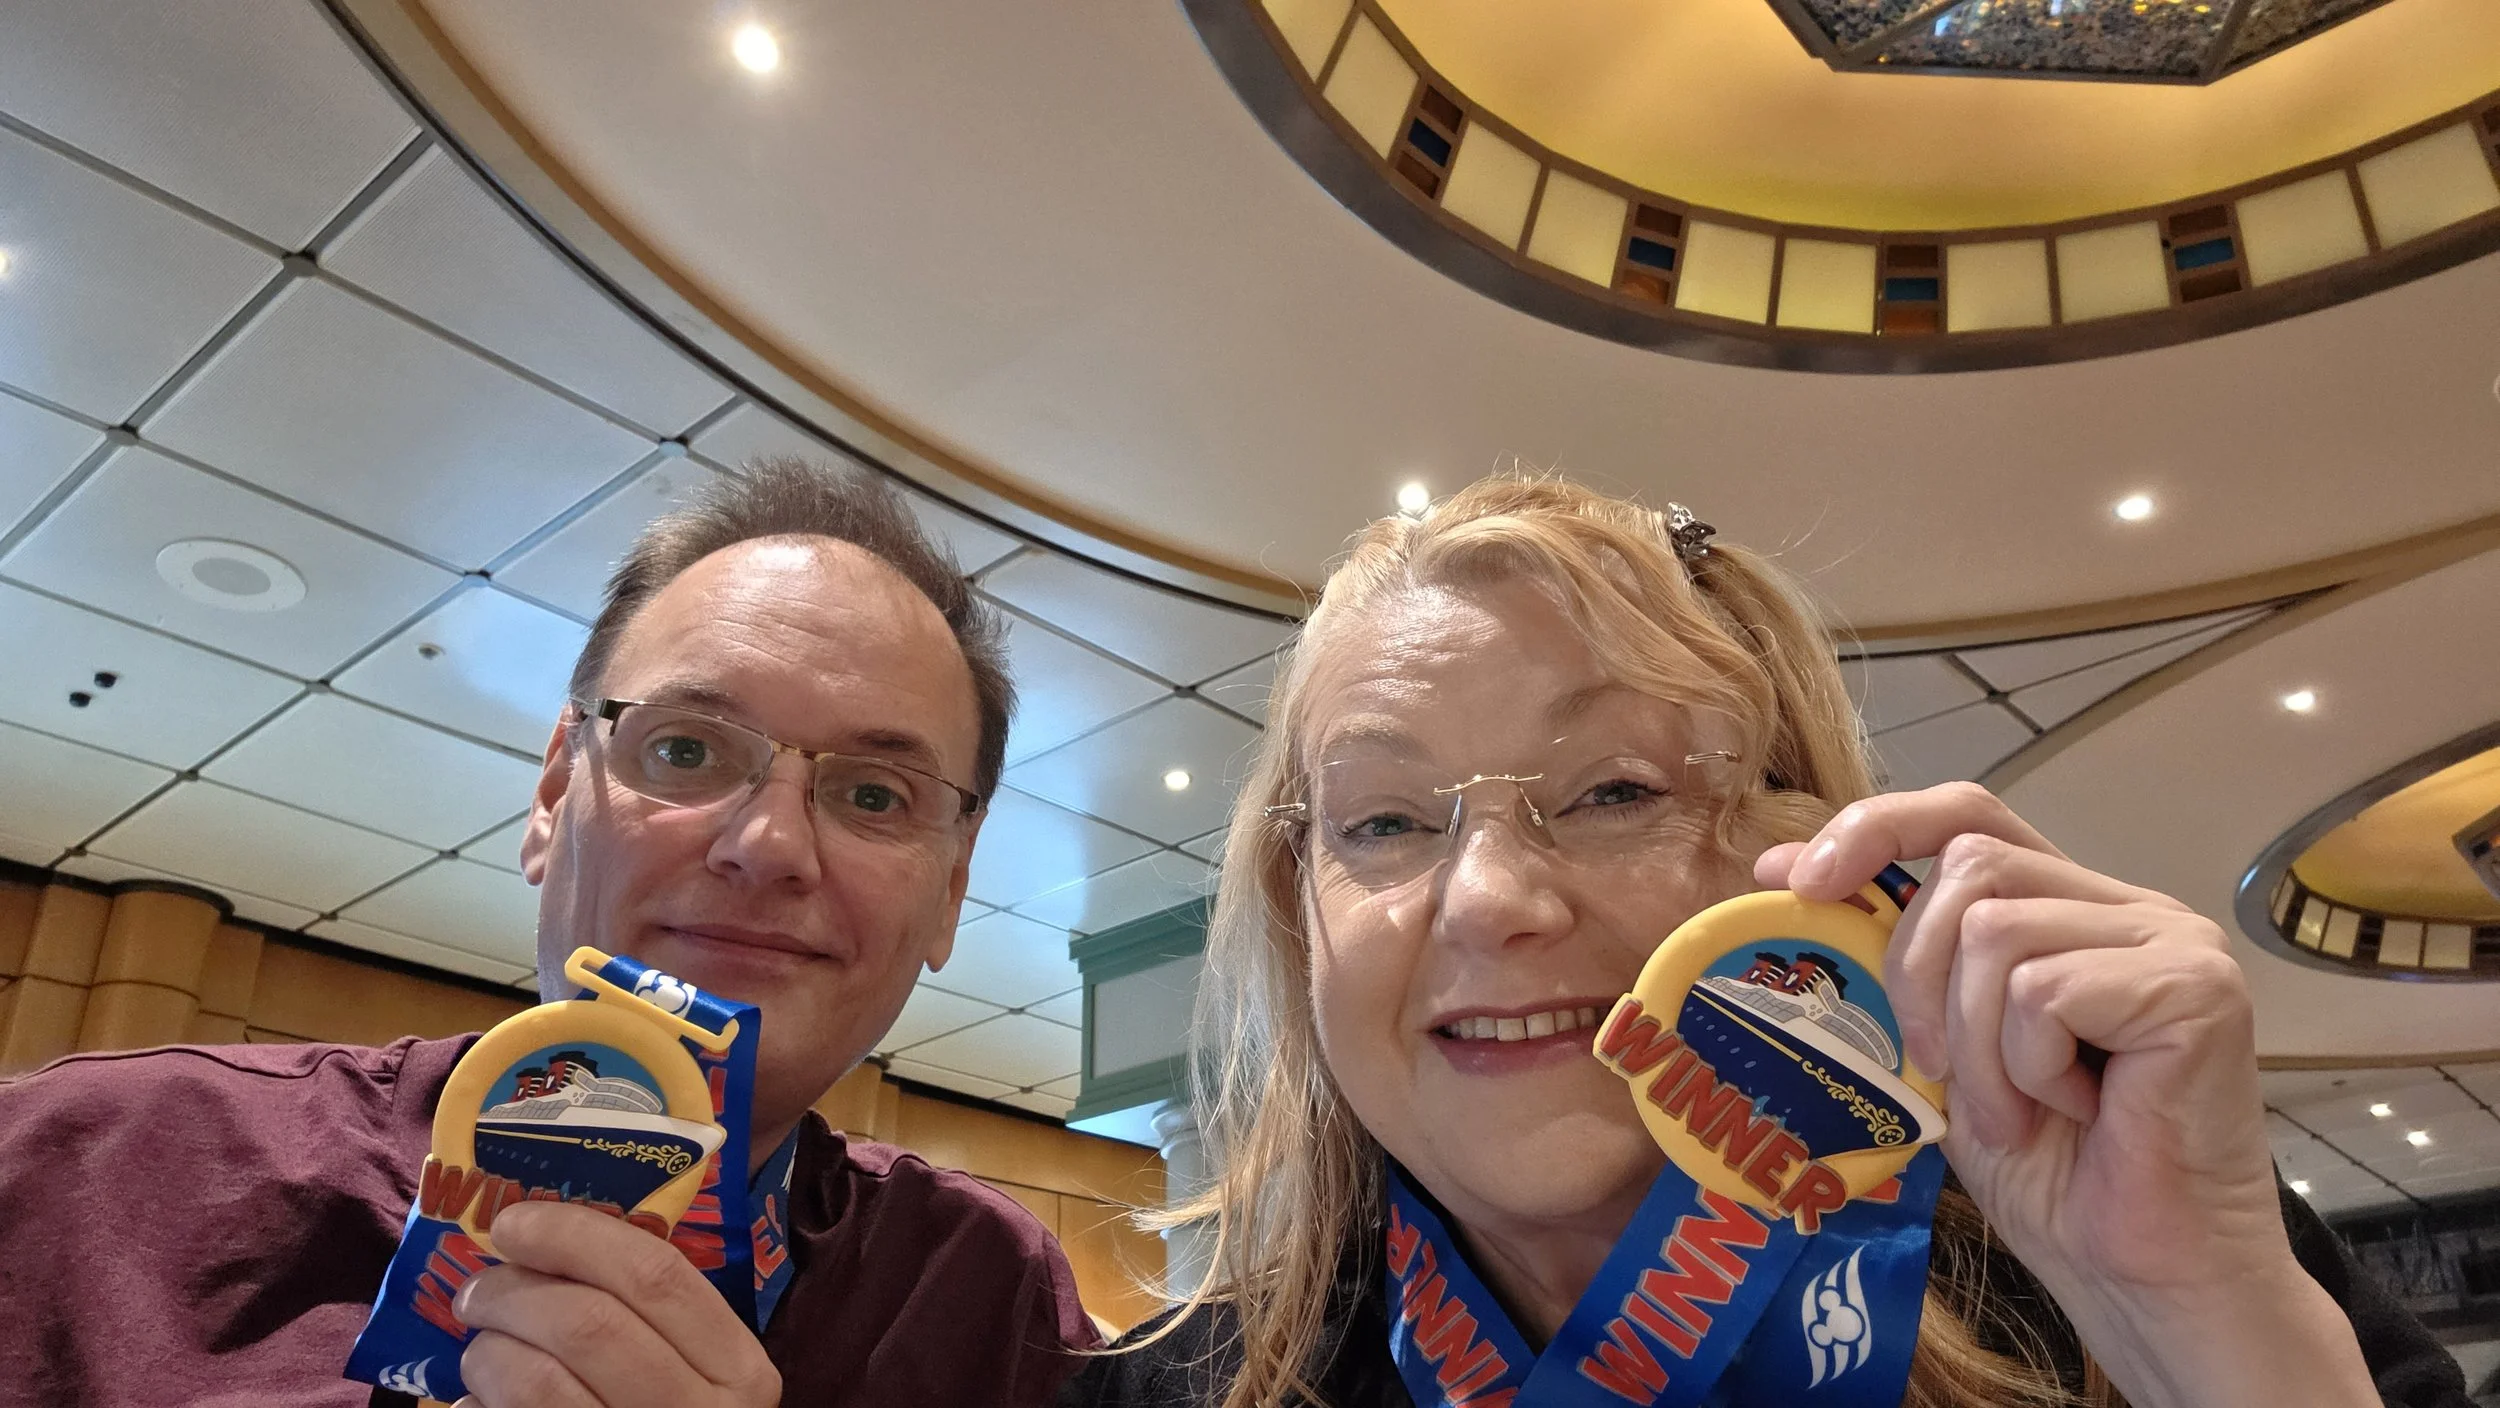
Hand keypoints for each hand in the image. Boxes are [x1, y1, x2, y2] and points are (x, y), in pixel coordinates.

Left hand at [453, 1200, 779, 1407]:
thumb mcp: (693, 1373)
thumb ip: (648, 1317)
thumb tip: (540, 1239)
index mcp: (740, 1372)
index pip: (656, 1274)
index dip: (575, 1236)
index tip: (514, 1222)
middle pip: (587, 1322)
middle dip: (511, 1292)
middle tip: (477, 1291)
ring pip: (536, 1380)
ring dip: (485, 1354)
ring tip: (479, 1353)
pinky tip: (476, 1406)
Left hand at [1756, 782, 2373, 1407]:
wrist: (2141, 1275)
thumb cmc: (2052, 1175)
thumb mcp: (1944, 1051)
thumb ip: (1894, 962)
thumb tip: (1786, 871)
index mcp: (2073, 911)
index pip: (1970, 813)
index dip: (1879, 827)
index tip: (1796, 879)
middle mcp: (2130, 908)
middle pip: (1969, 868)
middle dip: (1919, 977)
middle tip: (1946, 1075)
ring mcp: (2172, 940)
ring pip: (1995, 932)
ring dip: (1978, 1044)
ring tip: (2025, 1111)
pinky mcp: (2195, 985)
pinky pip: (2044, 992)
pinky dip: (2028, 1068)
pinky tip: (2079, 1115)